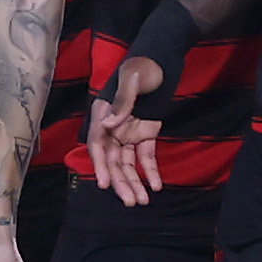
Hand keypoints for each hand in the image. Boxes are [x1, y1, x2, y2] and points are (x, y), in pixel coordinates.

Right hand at [84, 56, 164, 206]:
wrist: (163, 58)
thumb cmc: (144, 64)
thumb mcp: (132, 79)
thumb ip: (122, 102)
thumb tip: (108, 126)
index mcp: (103, 113)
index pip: (97, 144)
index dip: (100, 165)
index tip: (104, 184)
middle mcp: (112, 126)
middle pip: (112, 160)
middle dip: (120, 182)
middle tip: (131, 202)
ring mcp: (128, 131)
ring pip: (127, 163)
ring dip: (134, 182)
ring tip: (142, 202)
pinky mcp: (145, 132)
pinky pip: (145, 156)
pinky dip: (150, 171)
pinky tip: (157, 186)